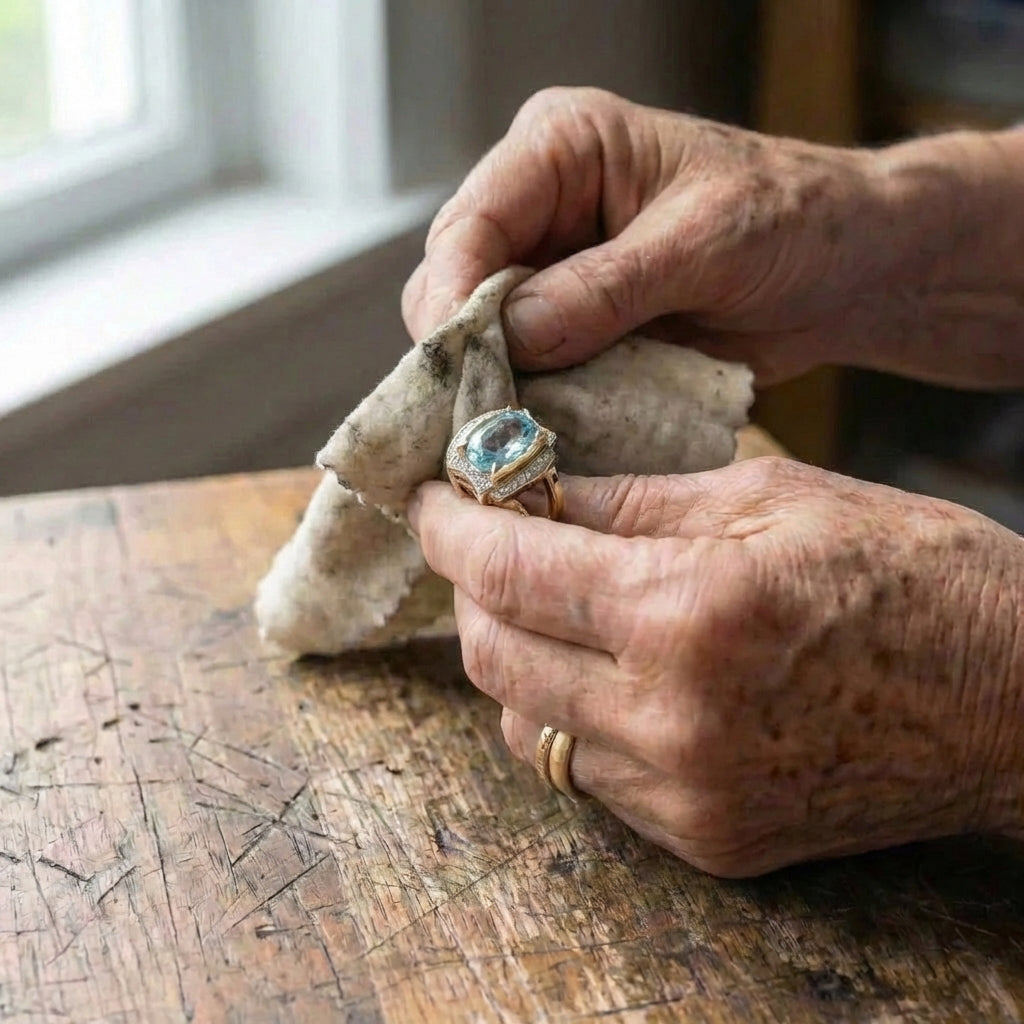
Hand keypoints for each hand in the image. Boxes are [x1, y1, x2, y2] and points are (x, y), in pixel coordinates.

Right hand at [403, 88, 1023, 387]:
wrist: (840, 271)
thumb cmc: (790, 220)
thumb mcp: (704, 243)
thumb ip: (607, 288)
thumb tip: (513, 336)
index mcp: (561, 149)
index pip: (471, 222)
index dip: (452, 295)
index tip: (456, 364)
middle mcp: (541, 208)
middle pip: (456, 283)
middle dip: (465, 351)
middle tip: (481, 416)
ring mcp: (551, 274)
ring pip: (481, 336)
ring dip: (497, 385)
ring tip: (513, 431)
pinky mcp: (571, 328)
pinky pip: (527, 372)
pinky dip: (532, 405)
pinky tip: (543, 431)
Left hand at [408, 459, 1023, 875]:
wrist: (1017, 701)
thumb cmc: (912, 574)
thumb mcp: (770, 497)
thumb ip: (634, 501)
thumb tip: (537, 491)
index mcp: (688, 611)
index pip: (511, 569)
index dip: (452, 528)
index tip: (432, 499)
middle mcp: (671, 717)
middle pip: (494, 656)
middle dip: (469, 590)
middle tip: (482, 542)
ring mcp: (685, 793)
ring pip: (527, 725)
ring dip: (511, 657)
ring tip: (540, 604)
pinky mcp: (707, 838)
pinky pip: (586, 775)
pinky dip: (566, 715)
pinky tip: (596, 670)